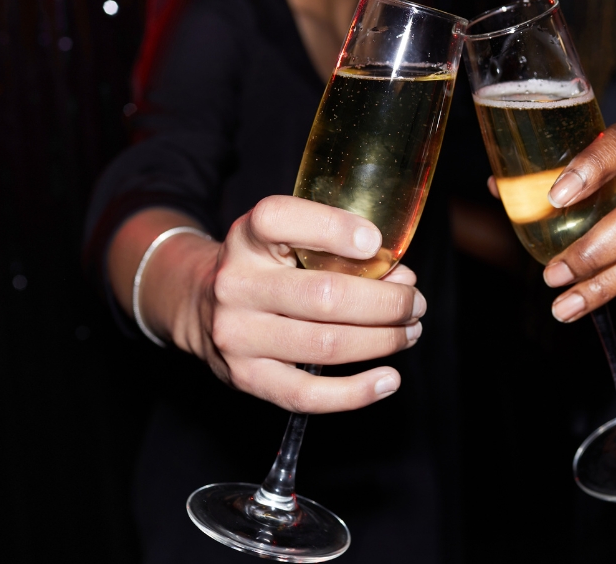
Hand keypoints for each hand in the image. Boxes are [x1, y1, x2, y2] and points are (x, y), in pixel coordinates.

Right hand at [163, 196, 425, 413]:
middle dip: (386, 303)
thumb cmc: (266, 268)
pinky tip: (388, 380)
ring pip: (325, 345)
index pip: (280, 220)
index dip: (333, 228)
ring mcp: (238, 335)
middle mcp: (236, 284)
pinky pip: (307, 395)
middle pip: (324, 295)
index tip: (375, 242)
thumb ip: (342, 250)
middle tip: (415, 304)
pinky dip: (356, 392)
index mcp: (247, 236)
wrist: (201, 306)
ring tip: (409, 333)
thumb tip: (401, 280)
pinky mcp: (246, 377)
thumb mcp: (288, 240)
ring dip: (382, 341)